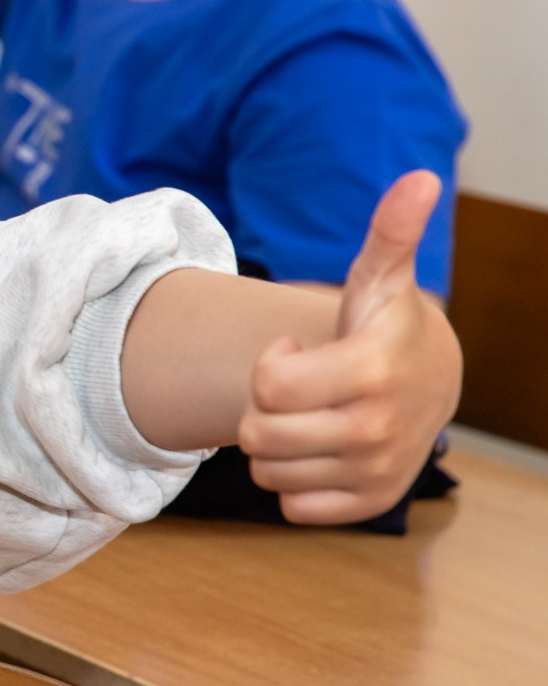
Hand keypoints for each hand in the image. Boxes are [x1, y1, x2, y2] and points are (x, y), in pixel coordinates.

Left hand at [238, 172, 461, 523]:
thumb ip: (389, 232)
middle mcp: (377, 429)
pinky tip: (318, 449)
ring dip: (274, 444)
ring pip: (268, 471)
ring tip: (306, 415)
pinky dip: (293, 481)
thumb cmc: (385, 325)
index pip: (269, 386)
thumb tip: (419, 179)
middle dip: (262, 407)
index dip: (269, 364)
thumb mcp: (380, 278)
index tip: (293, 350)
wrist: (427, 383)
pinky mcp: (370, 502)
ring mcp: (375, 470)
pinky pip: (292, 506)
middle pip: (258, 434)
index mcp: (371, 371)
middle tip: (295, 387)